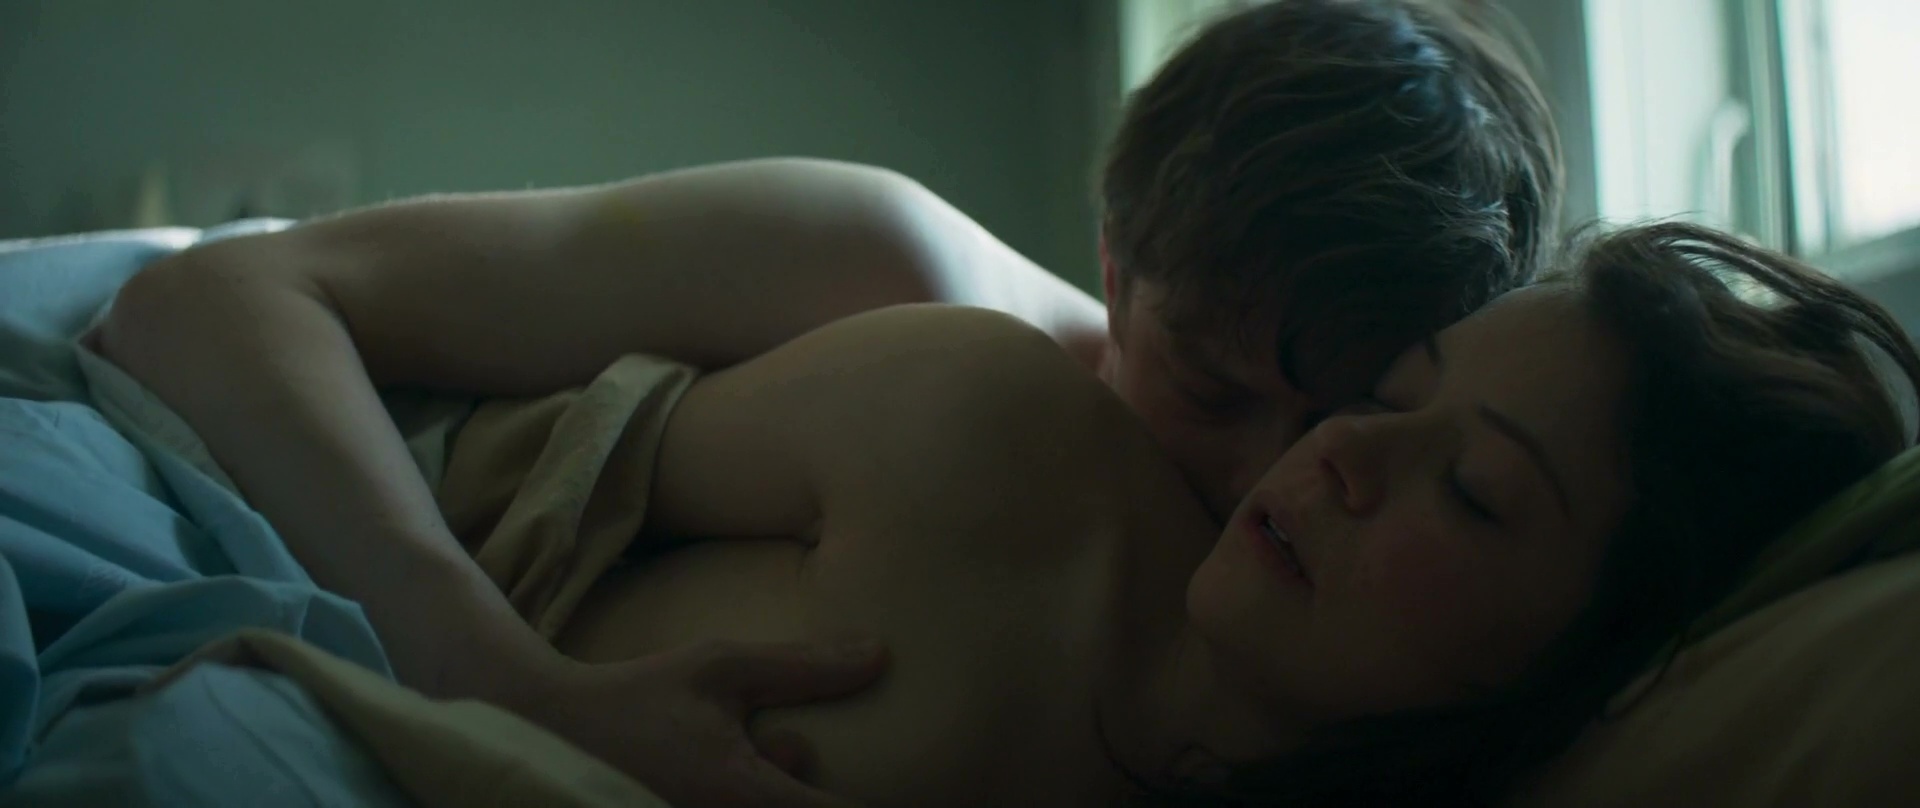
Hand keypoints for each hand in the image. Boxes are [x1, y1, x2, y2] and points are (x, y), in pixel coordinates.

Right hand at [520, 639, 887, 807]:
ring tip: (721, 755)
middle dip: (810, 789)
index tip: (913, 792)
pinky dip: (751, 792)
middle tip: (779, 743)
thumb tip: (880, 655)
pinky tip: (710, 767)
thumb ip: (803, 666)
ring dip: (775, 789)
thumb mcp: (721, 666)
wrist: (555, 735)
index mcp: (742, 794)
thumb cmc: (642, 697)